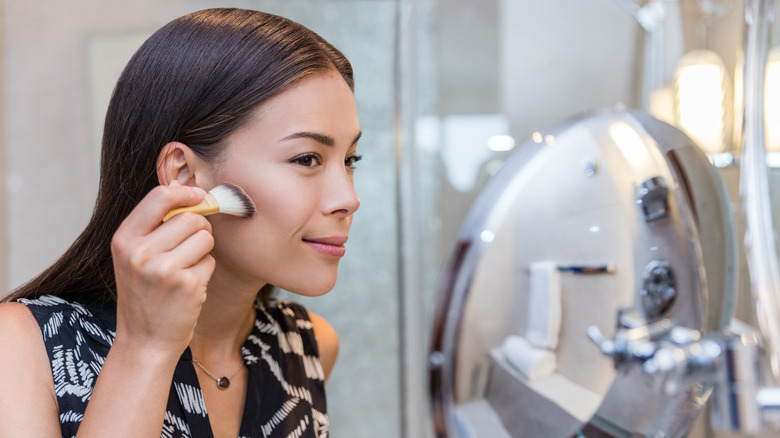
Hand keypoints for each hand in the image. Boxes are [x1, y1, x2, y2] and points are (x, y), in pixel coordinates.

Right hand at [111, 183, 215, 358]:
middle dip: (200, 227)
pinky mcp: (186, 284)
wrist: (145, 341)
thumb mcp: (133, 257)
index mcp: (123, 239)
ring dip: (203, 250)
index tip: (198, 196)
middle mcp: (140, 252)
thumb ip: (154, 226)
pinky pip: (210, 261)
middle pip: (190, 217)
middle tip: (191, 246)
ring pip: (204, 236)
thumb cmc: (145, 295)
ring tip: (186, 268)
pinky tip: (188, 287)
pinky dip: (204, 271)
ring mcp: (163, 269)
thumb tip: (193, 194)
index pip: (160, 196)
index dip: (186, 192)